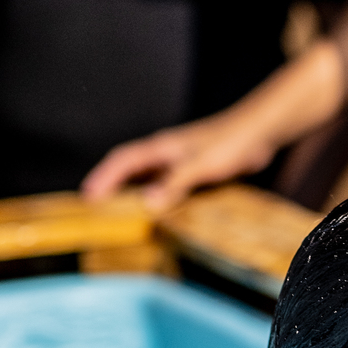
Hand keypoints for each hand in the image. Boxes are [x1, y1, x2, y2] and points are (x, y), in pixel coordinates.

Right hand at [81, 111, 274, 209]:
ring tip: (119, 214)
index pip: (122, 160)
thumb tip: (147, 204)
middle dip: (110, 186)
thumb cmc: (230, 142)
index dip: (103, 178)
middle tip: (95, 210)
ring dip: (132, 192)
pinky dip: (155, 195)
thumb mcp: (201, 166)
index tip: (87, 198)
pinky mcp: (193, 168)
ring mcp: (179, 160)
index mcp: (161, 147)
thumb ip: (174, 183)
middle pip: (129, 169)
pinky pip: (165, 183)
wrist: (259, 132)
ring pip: (147, 176)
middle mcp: (165, 153)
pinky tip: (158, 210)